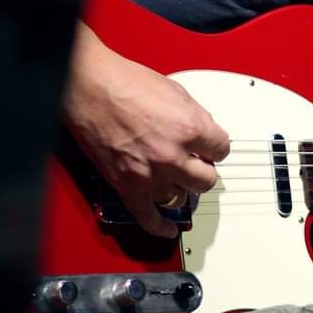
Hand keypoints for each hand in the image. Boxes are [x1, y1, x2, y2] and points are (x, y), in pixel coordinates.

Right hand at [63, 21, 230, 237]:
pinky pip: (148, 216)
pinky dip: (160, 226)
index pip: (222, 150)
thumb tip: (205, 132)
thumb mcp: (177, 92)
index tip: (210, 148)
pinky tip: (170, 228)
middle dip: (203, 169)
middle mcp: (172, 155)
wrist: (90, 87)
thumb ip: (196, 117)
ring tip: (175, 176)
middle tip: (196, 162)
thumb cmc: (126, 83)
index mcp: (190, 129)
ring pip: (181, 196)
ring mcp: (149, 174)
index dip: (215, 147)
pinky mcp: (126, 185)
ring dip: (180, 186)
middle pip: (207, 180)